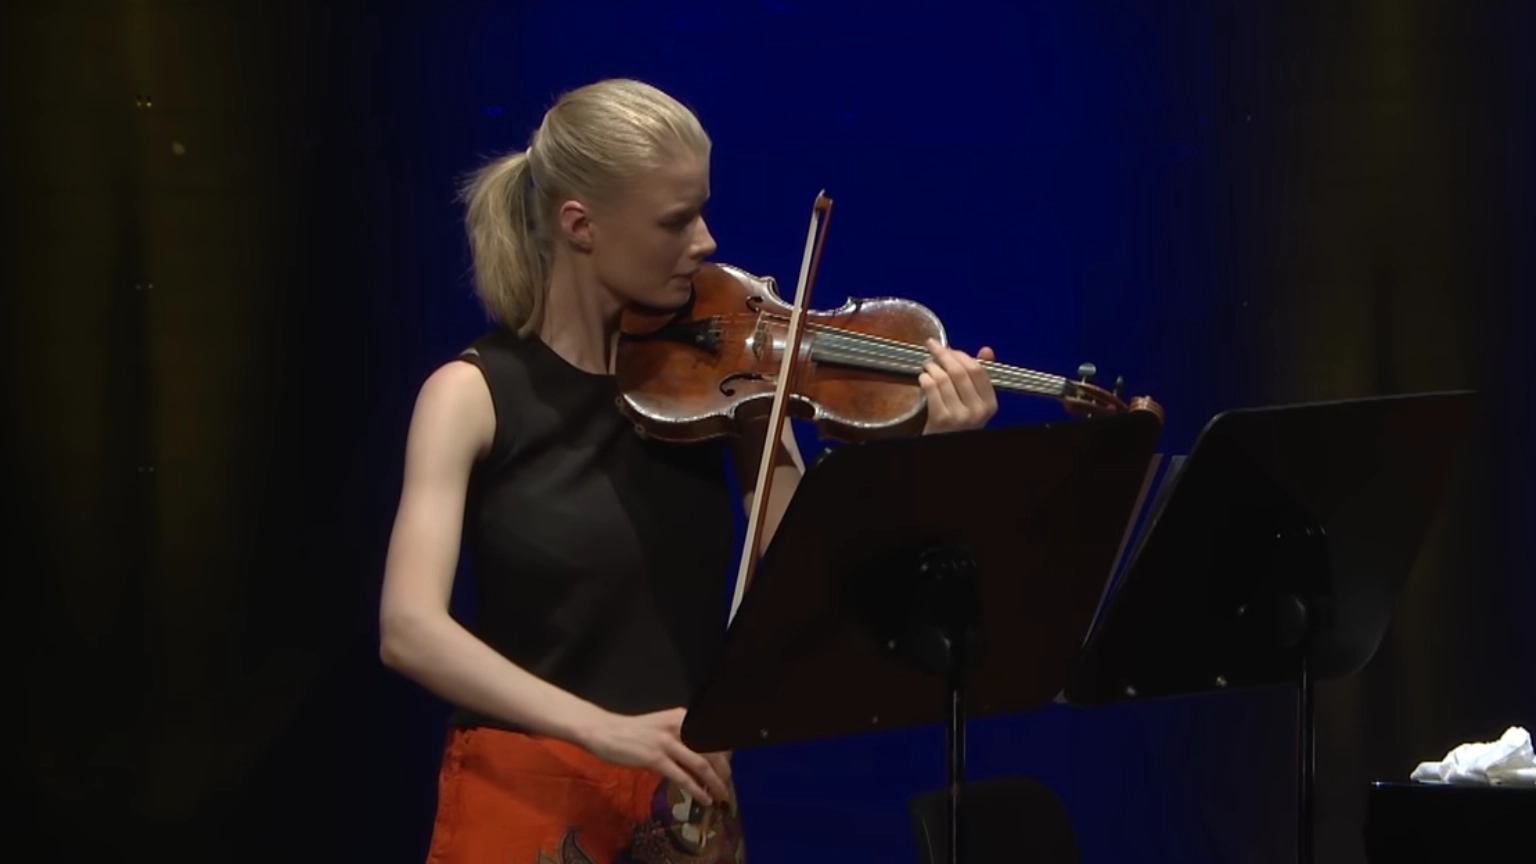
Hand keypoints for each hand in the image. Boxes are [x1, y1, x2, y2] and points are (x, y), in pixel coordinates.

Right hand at [576, 707, 731, 805]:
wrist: (604, 730)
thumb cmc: (633, 731)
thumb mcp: (662, 727)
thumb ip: (682, 736)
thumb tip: (703, 754)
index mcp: (682, 717)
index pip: (713, 734)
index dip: (726, 753)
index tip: (729, 768)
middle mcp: (678, 726)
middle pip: (713, 750)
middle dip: (724, 770)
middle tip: (727, 785)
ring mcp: (666, 742)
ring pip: (701, 764)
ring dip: (715, 782)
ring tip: (721, 795)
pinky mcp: (655, 758)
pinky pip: (682, 777)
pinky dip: (696, 790)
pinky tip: (704, 799)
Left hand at [919, 339, 997, 434]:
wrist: (946, 443)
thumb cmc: (959, 422)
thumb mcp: (975, 402)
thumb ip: (980, 377)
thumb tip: (987, 350)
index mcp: (989, 404)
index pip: (978, 370)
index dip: (961, 355)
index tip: (950, 348)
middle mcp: (977, 410)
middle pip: (959, 371)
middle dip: (943, 354)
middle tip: (933, 347)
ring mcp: (958, 415)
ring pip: (943, 378)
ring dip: (932, 366)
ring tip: (927, 364)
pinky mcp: (941, 418)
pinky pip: (931, 388)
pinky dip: (925, 378)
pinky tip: (923, 377)